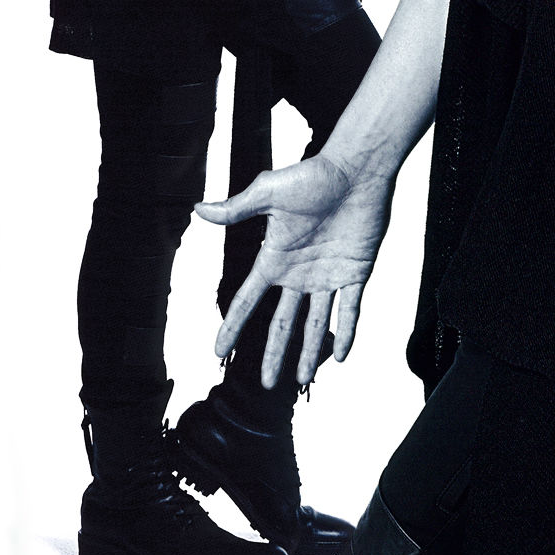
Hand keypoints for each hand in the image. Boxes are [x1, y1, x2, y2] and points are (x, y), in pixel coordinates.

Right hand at [196, 153, 393, 387]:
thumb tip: (198, 210)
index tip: (218, 351)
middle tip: (266, 385)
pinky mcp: (355, 272)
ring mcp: (327, 275)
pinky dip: (346, 333)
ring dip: (309, 352)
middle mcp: (298, 273)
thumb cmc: (313, 175)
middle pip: (282, 323)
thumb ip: (237, 208)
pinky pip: (350, 311)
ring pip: (316, 324)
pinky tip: (341, 356)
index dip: (232, 326)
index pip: (248, 300)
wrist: (356, 169)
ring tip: (303, 380)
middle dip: (273, 353)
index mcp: (274, 258)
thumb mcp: (268, 192)